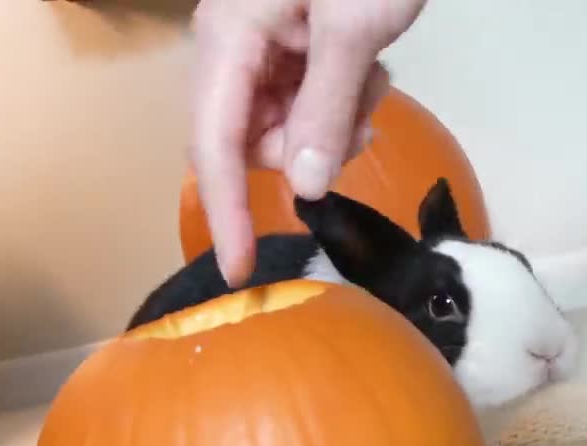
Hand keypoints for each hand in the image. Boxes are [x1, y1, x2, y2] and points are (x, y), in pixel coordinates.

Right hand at [189, 0, 427, 286]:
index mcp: (229, 39)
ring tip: (373, 80)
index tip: (236, 271)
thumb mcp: (354, 33)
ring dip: (335, 123)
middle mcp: (233, 45)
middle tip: (361, 126)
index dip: (225, 210)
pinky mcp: (291, 43)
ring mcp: (261, 44)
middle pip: (252, 140)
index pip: (214, 146)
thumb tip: (306, 188)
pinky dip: (342, 101)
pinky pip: (306, 100)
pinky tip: (370, 68)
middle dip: (308, 149)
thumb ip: (327, 111)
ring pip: (287, 126)